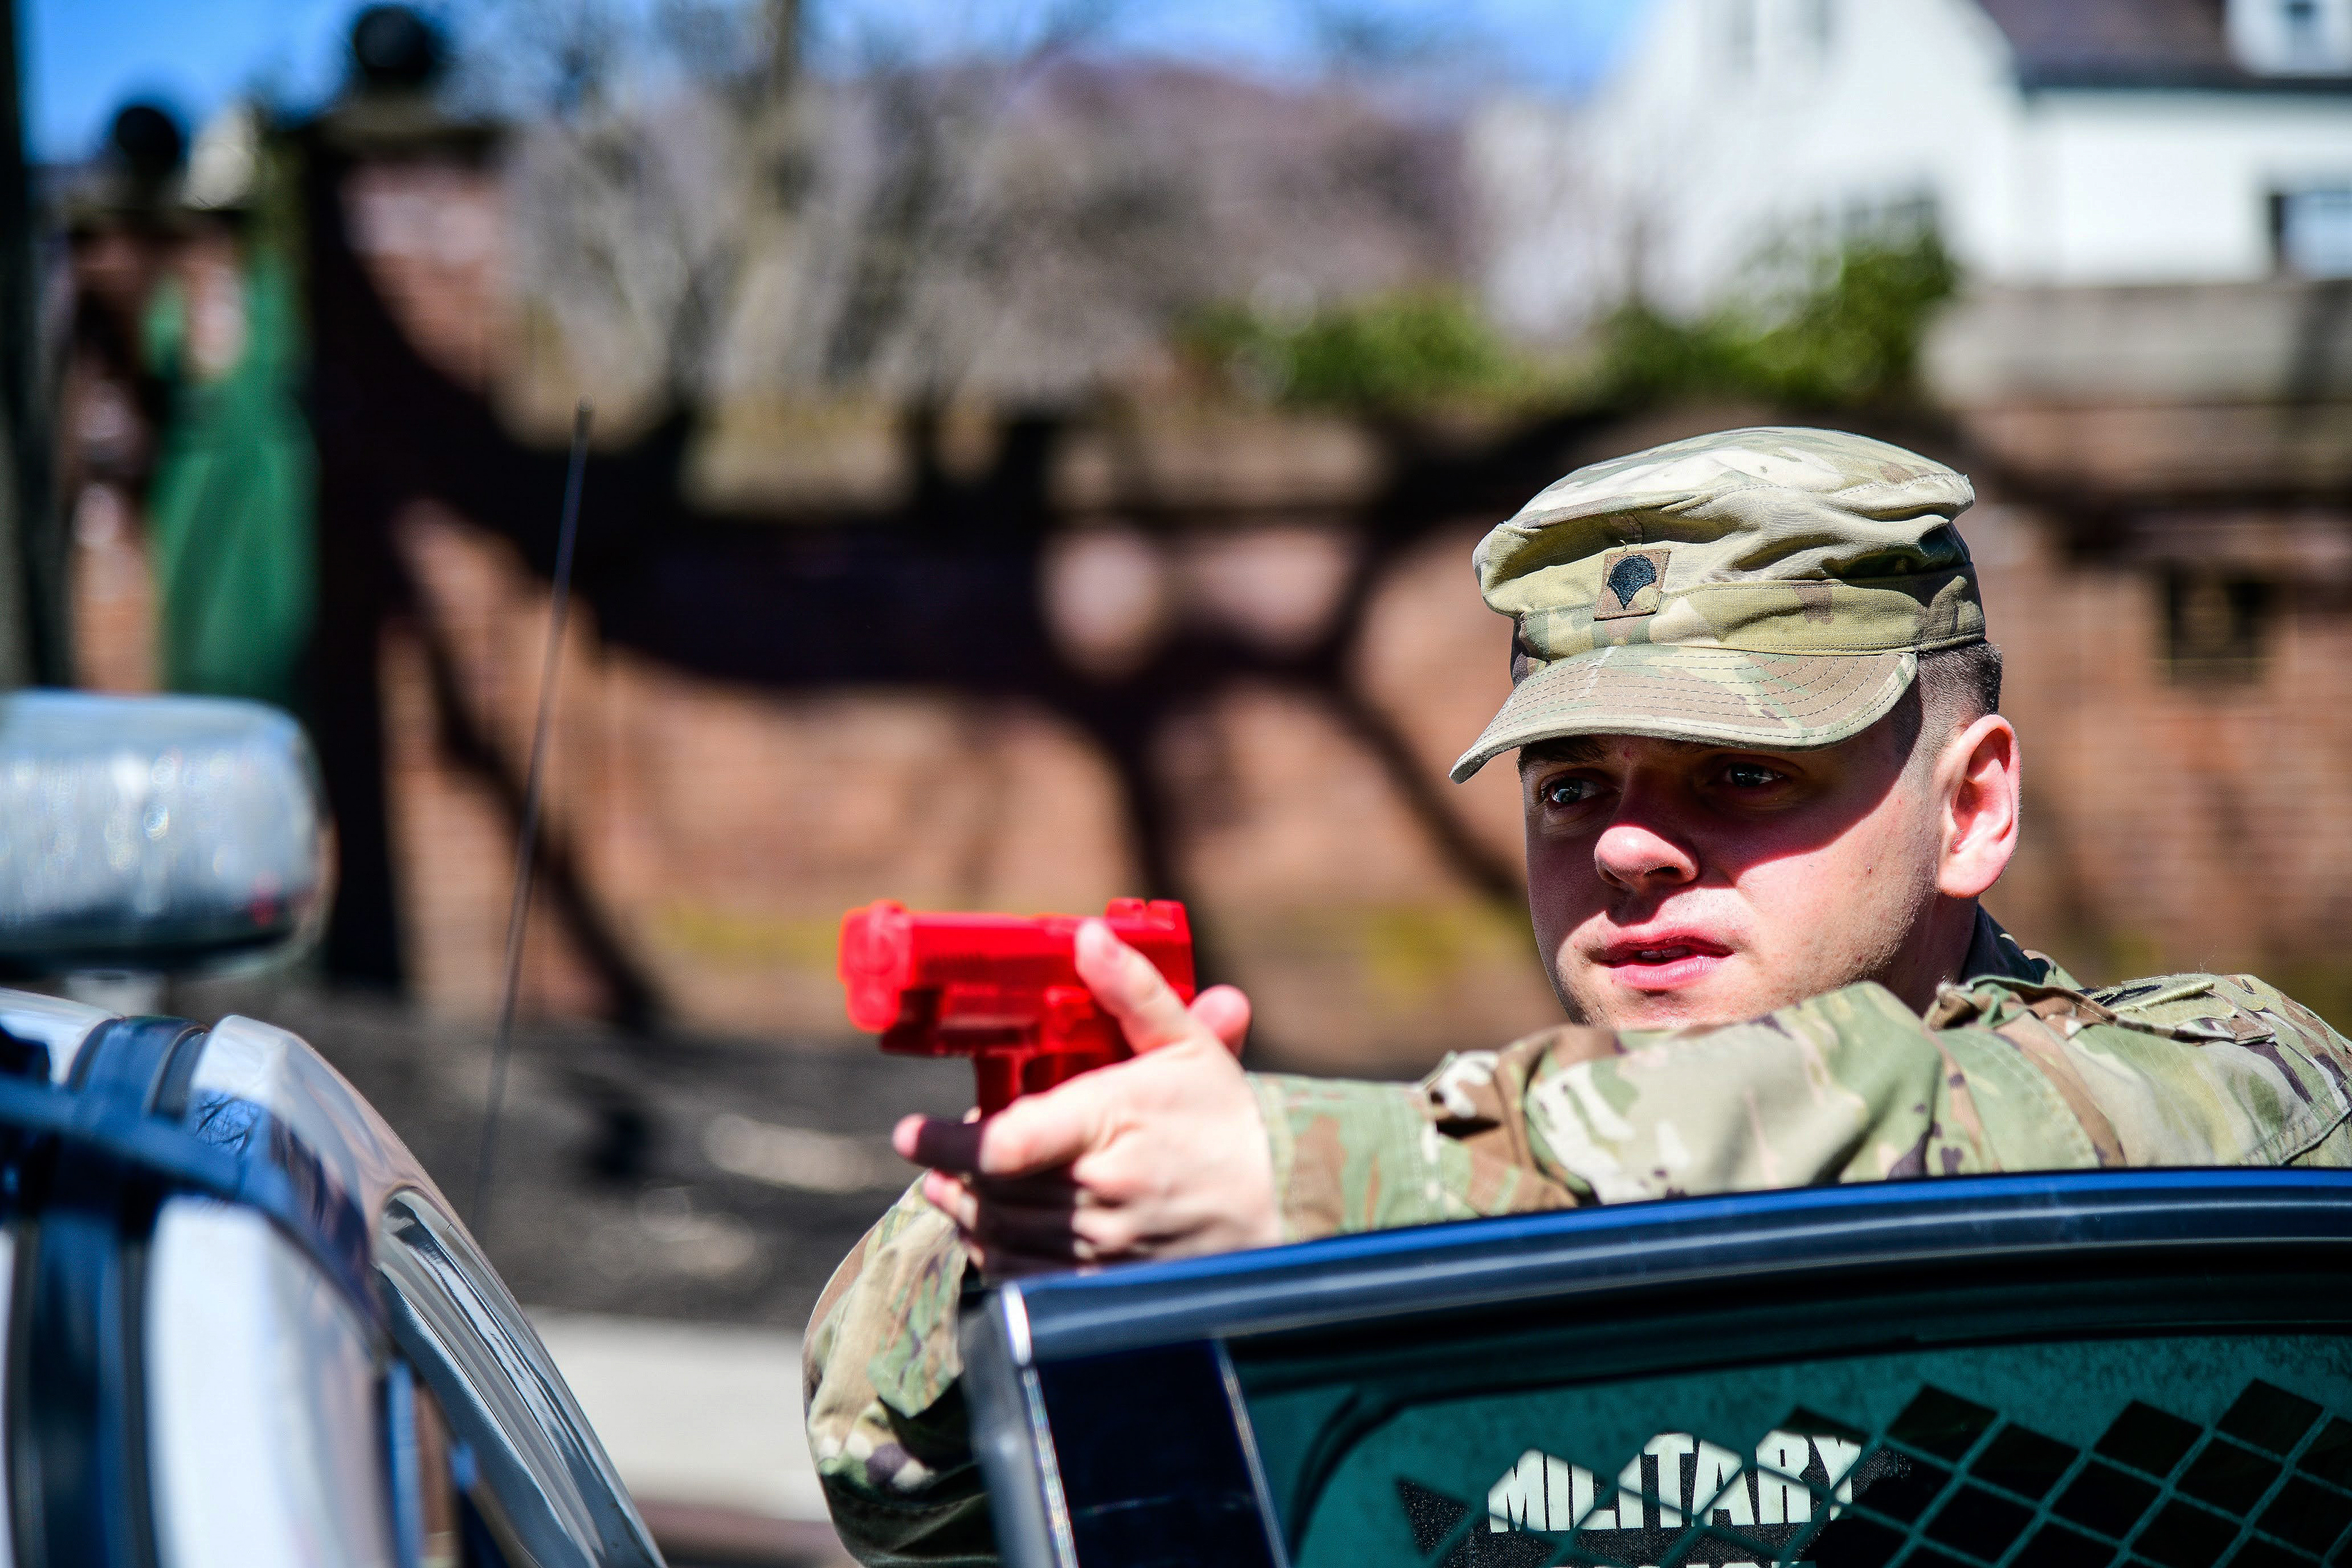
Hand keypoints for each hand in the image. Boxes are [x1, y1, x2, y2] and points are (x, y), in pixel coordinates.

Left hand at [892, 919, 1278, 1277]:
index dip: (945, 1144)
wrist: (1279, 1208)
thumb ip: (1132, 992)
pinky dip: (994, 1251)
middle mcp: (1097, 1193)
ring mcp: (1097, 1247)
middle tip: (942, 1151)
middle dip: (954, 1169)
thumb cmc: (1223, 1123)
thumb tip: (1089, 936)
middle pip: (990, 1188)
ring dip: (966, 1208)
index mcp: (1109, 1125)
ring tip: (953, 1184)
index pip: (1006, 1145)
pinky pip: (1020, 1275)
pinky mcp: (1098, 1285)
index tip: (910, 1132)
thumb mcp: (1188, 1046)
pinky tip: (995, 1227)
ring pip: (997, 1232)